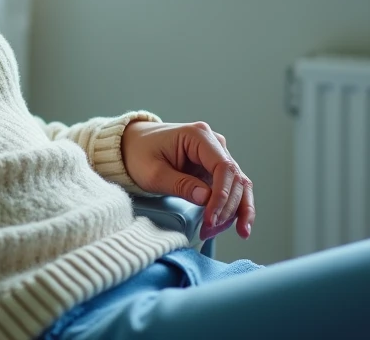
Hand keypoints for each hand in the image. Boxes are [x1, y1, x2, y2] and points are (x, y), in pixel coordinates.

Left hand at [121, 120, 254, 240]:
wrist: (131, 146)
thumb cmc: (139, 154)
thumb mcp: (153, 173)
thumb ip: (180, 185)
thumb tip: (207, 199)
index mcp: (198, 136)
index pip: (223, 167)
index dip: (222, 196)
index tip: (211, 218)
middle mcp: (213, 142)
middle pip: (235, 178)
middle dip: (227, 208)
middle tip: (210, 230)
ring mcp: (216, 155)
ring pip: (239, 185)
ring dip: (236, 211)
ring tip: (230, 233)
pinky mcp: (214, 169)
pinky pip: (230, 189)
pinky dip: (232, 208)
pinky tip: (235, 226)